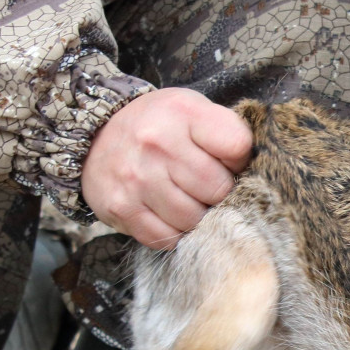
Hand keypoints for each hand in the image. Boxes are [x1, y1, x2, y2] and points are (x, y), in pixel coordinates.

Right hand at [82, 87, 252, 249]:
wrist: (95, 136)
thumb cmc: (158, 126)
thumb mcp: (192, 111)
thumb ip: (225, 133)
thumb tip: (255, 176)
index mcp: (183, 113)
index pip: (237, 146)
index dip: (240, 161)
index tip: (228, 161)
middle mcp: (157, 143)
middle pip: (217, 189)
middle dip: (220, 194)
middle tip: (207, 187)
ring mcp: (137, 178)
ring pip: (193, 219)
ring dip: (197, 216)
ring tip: (187, 199)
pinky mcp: (121, 208)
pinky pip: (166, 237)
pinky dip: (173, 232)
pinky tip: (167, 213)